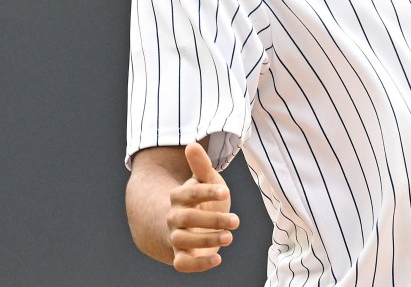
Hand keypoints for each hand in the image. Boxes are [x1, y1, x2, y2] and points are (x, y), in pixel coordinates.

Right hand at [166, 142, 239, 272]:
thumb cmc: (201, 200)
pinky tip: (217, 260)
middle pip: (188, 219)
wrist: (186, 226)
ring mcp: (175, 238)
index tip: (226, 192)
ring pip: (184, 241)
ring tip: (229, 238)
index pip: (191, 193)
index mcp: (178, 196)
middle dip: (213, 220)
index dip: (207, 192)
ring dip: (207, 240)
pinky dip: (198, 265)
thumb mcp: (205, 181)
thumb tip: (191, 144)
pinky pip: (182, 264)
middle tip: (236, 221)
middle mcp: (173, 217)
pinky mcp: (180, 257)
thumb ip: (201, 166)